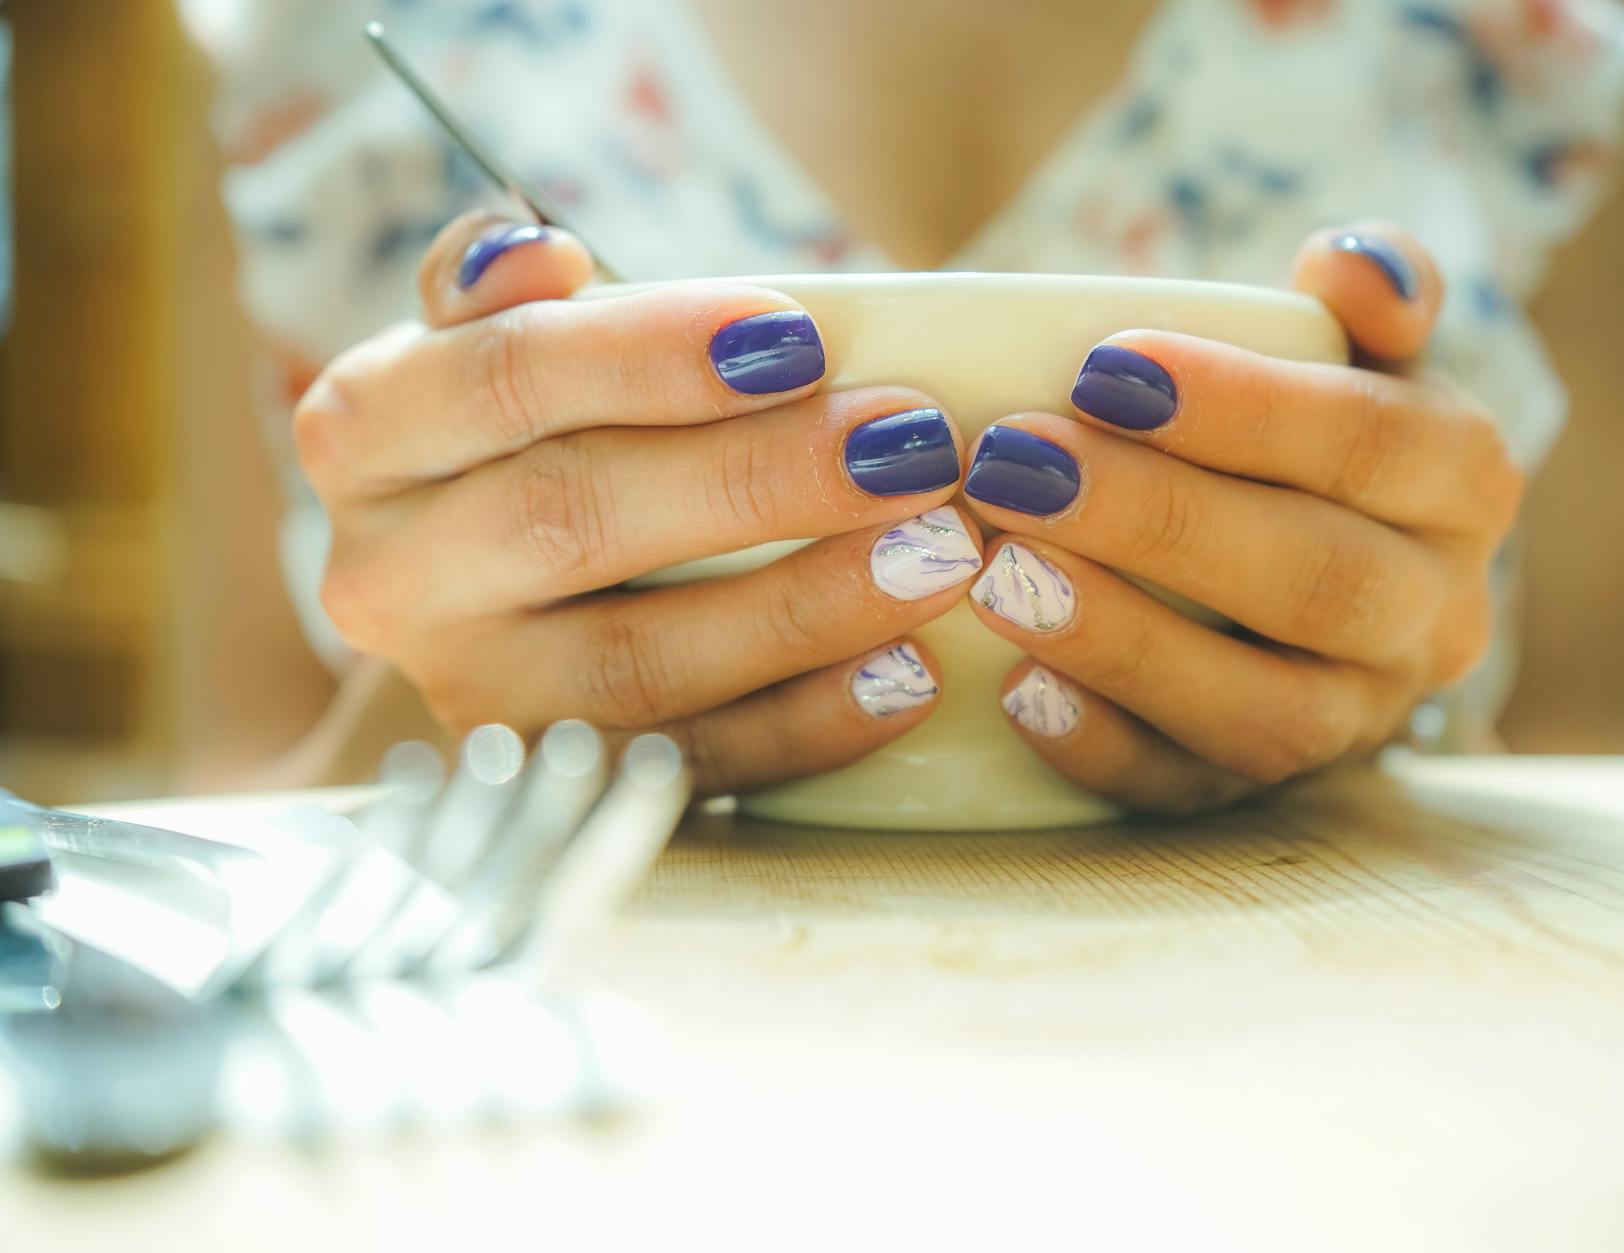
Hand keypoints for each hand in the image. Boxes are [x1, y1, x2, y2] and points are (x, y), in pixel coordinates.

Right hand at [296, 211, 984, 792]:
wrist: (488, 602)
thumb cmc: (533, 436)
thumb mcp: (496, 344)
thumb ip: (506, 296)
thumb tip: (533, 249)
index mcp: (365, 432)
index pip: (505, 377)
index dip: (653, 354)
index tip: (801, 337)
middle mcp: (385, 577)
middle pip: (575, 519)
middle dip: (760, 479)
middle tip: (912, 443)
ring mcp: (468, 698)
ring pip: (638, 663)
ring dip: (806, 607)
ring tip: (938, 552)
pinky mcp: (556, 784)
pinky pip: (689, 766)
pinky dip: (808, 724)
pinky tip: (908, 674)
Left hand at [961, 224, 1522, 813]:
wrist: (1316, 574)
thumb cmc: (1310, 438)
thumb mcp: (1357, 354)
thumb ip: (1369, 296)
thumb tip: (1352, 262)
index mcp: (1464, 485)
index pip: (1371, 444)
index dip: (1241, 408)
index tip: (1102, 366)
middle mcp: (1435, 618)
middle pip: (1314, 580)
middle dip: (1156, 520)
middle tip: (1012, 463)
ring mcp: (1356, 721)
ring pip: (1266, 712)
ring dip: (1126, 645)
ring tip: (1000, 576)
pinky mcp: (1267, 794)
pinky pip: (1194, 794)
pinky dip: (1105, 749)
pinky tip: (1017, 691)